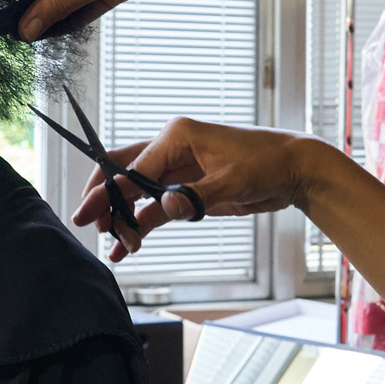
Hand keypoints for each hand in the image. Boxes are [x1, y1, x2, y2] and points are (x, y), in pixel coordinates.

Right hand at [74, 119, 329, 260]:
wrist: (293, 169)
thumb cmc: (267, 163)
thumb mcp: (232, 181)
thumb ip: (195, 197)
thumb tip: (161, 209)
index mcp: (176, 136)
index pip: (132, 168)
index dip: (110, 194)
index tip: (91, 217)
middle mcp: (169, 148)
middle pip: (122, 173)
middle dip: (106, 201)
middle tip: (92, 228)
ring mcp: (176, 169)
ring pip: (135, 192)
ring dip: (122, 217)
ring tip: (115, 245)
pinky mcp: (185, 189)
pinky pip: (153, 207)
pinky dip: (140, 225)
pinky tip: (126, 247)